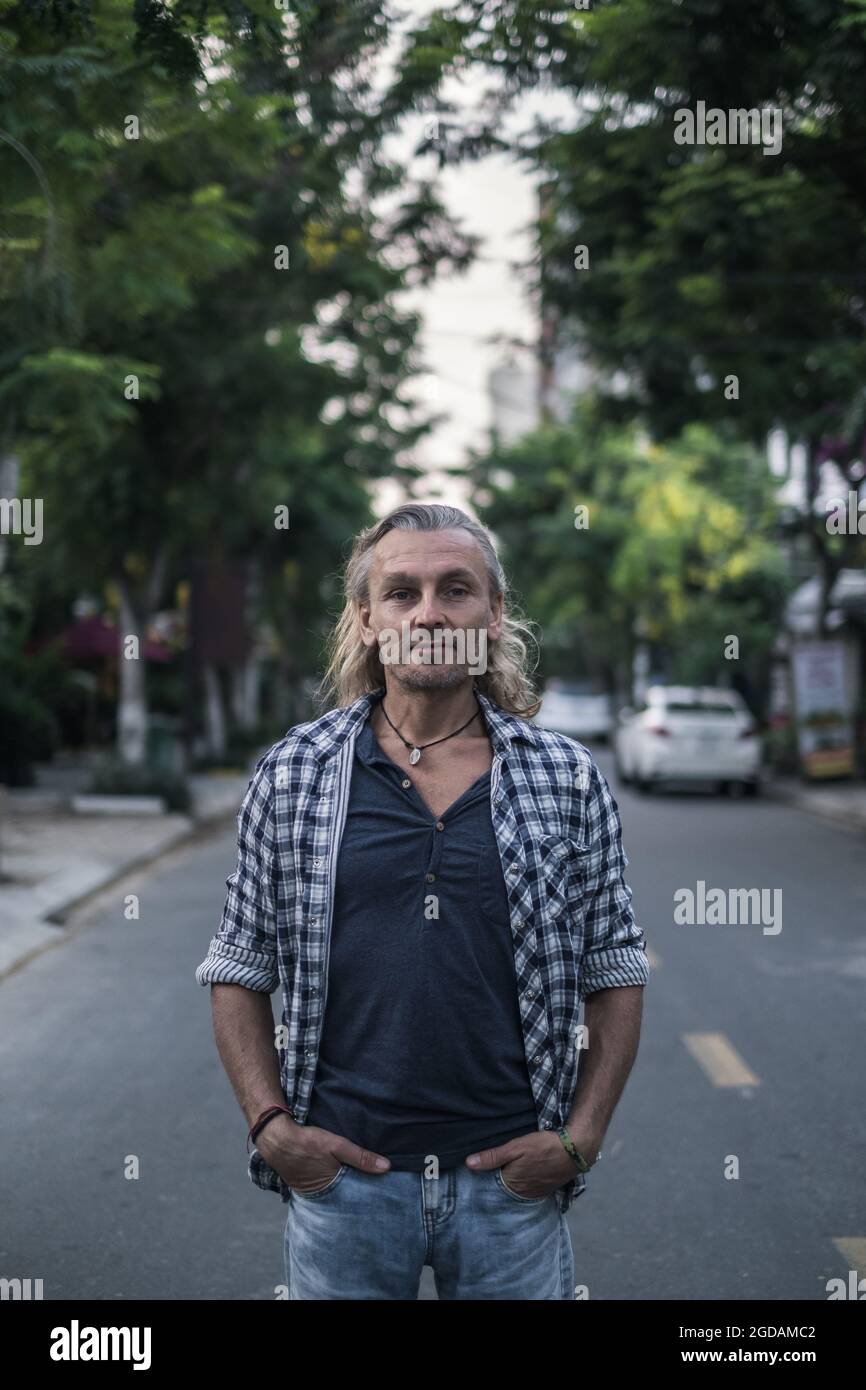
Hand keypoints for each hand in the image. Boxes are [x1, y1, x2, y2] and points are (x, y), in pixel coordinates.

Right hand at [255, 1114, 390, 1194]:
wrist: (276, 1138)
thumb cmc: (307, 1142)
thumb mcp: (337, 1146)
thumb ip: (361, 1157)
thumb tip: (387, 1167)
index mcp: (332, 1189)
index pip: (356, 1198)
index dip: (368, 1194)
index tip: (383, 1193)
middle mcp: (321, 1196)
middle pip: (344, 1197)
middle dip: (356, 1194)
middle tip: (374, 1191)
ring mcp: (310, 1192)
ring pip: (332, 1193)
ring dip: (342, 1189)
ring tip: (357, 1184)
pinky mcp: (303, 1185)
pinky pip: (321, 1188)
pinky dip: (329, 1184)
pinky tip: (336, 1177)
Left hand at [465, 1130, 595, 1198]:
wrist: (576, 1149)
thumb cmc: (544, 1146)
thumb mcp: (516, 1147)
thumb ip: (493, 1157)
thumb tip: (468, 1163)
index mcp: (513, 1185)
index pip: (491, 1188)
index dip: (483, 1181)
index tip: (473, 1175)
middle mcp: (524, 1194)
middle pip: (504, 1190)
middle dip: (495, 1184)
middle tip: (486, 1174)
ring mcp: (536, 1192)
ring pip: (517, 1190)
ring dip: (510, 1184)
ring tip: (503, 1173)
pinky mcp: (546, 1188)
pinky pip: (529, 1189)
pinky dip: (523, 1184)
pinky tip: (522, 1175)